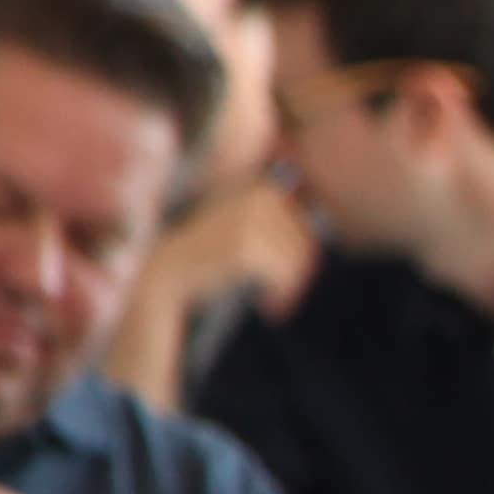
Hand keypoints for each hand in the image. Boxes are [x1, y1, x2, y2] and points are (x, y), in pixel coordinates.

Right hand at [162, 175, 316, 325]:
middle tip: (282, 296)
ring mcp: (251, 217)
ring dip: (291, 289)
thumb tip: (328, 224)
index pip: (304, 225)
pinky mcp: (246, 244)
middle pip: (307, 242)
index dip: (301, 256)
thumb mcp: (244, 228)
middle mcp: (259, 194)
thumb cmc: (208, 255)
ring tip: (273, 302)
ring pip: (300, 260)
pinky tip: (268, 307)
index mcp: (261, 186)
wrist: (166, 271)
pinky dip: (282, 296)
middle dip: (298, 274)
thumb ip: (279, 224)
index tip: (288, 277)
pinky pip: (287, 275)